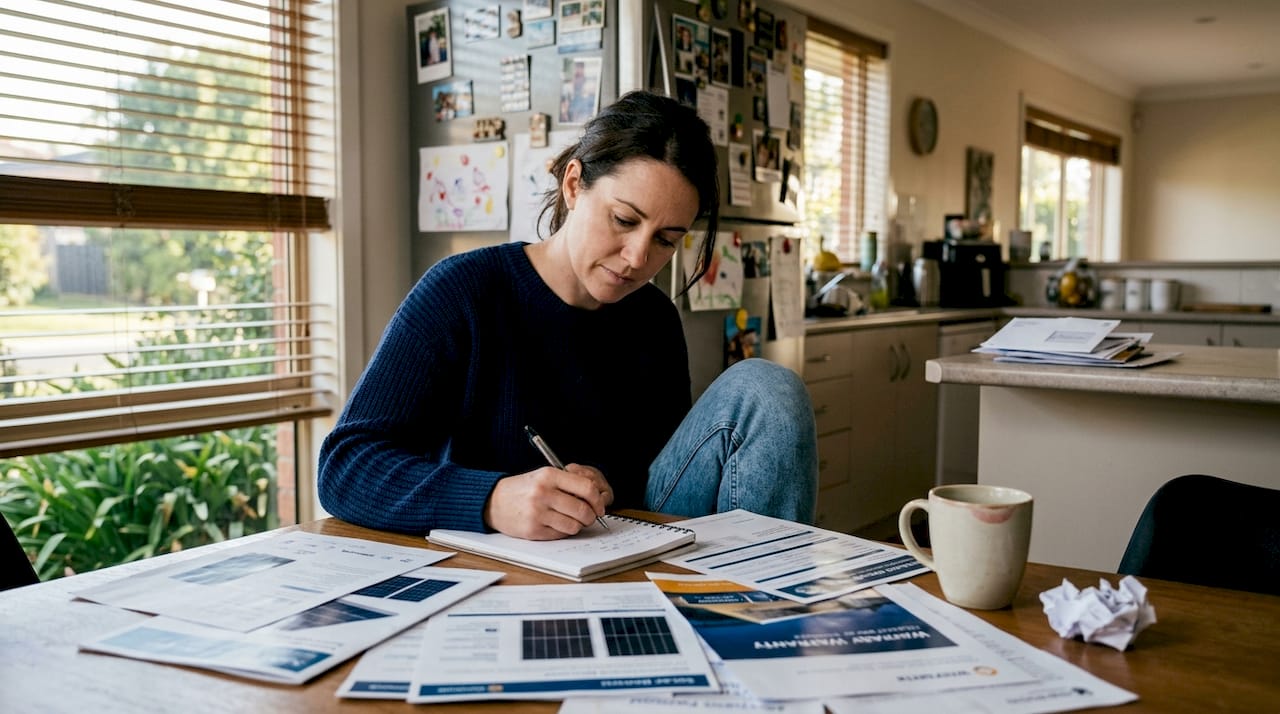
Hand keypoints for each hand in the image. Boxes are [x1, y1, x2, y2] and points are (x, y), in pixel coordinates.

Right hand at [484, 463, 613, 539]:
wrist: (493, 501)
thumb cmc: (524, 489)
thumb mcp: (543, 476)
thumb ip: (568, 484)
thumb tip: (596, 500)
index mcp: (549, 475)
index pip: (586, 488)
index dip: (597, 500)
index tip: (599, 505)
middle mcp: (543, 493)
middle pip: (583, 510)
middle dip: (591, 516)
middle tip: (589, 516)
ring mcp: (537, 513)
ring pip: (574, 525)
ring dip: (577, 525)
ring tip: (570, 520)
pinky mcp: (533, 530)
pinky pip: (560, 534)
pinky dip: (563, 531)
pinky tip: (556, 524)